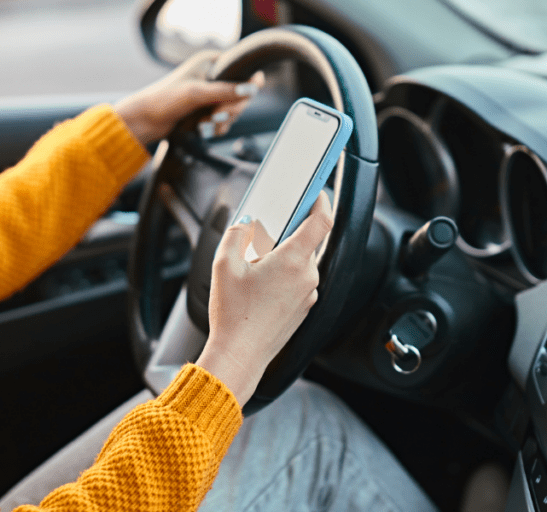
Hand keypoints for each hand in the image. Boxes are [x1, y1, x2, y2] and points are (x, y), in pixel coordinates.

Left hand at [114, 50, 264, 144]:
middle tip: (216, 116)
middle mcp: (213, 75)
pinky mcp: (206, 110)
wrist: (145, 121)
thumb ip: (225, 90)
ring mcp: (210, 94)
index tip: (245, 96)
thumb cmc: (165, 100)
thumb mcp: (197, 93)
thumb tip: (252, 89)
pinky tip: (203, 130)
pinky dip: (216, 128)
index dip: (248, 84)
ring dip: (222, 121)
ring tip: (204, 125)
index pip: (243, 68)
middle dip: (231, 109)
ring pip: (233, 110)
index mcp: (210, 62)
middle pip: (241, 94)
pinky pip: (224, 120)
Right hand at [196, 192, 334, 406]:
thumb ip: (237, 234)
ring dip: (285, 257)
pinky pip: (299, 282)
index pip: (322, 221)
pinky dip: (285, 276)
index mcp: (293, 260)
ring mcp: (308, 295)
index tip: (317, 193)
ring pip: (302, 263)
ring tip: (256, 266)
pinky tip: (261, 286)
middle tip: (266, 233)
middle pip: (309, 242)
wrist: (240, 355)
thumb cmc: (234, 315)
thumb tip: (246, 223)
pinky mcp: (303, 309)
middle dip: (290, 233)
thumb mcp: (224, 265)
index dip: (322, 201)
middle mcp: (308, 277)